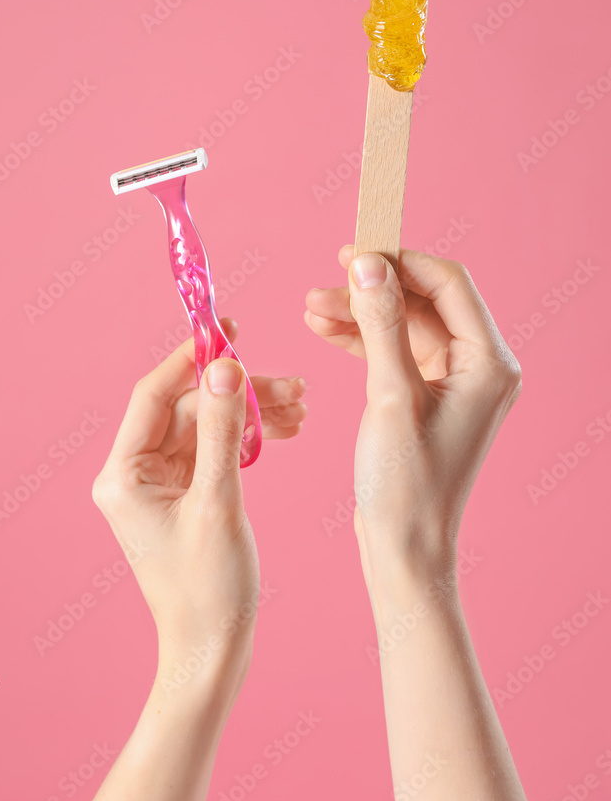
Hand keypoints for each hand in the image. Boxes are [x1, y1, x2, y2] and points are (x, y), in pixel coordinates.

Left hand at [92, 318, 306, 693]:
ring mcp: (161, 484)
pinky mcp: (185, 493)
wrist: (214, 650)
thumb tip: (226, 368)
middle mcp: (136, 473)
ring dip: (253, 414)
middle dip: (243, 395)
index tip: (229, 329)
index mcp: (124, 474)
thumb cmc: (209, 589)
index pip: (155, 394)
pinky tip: (286, 430)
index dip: (192, 358)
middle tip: (295, 388)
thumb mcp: (220, 501)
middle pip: (192, 408)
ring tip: (302, 411)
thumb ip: (225, 431)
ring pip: (210, 426)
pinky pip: (217, 449)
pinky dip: (250, 438)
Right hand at [305, 245, 520, 592]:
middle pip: (425, 301)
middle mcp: (480, 367)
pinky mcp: (428, 397)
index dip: (401, 261)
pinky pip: (397, 352)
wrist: (404, 548)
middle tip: (324, 281)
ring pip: (406, 324)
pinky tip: (326, 330)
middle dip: (373, 289)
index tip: (353, 252)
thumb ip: (380, 323)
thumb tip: (368, 263)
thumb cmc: (406, 483)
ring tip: (311, 308)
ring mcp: (455, 383)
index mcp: (489, 362)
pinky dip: (363, 339)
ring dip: (361, 312)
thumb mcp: (390, 395)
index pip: (449, 284)